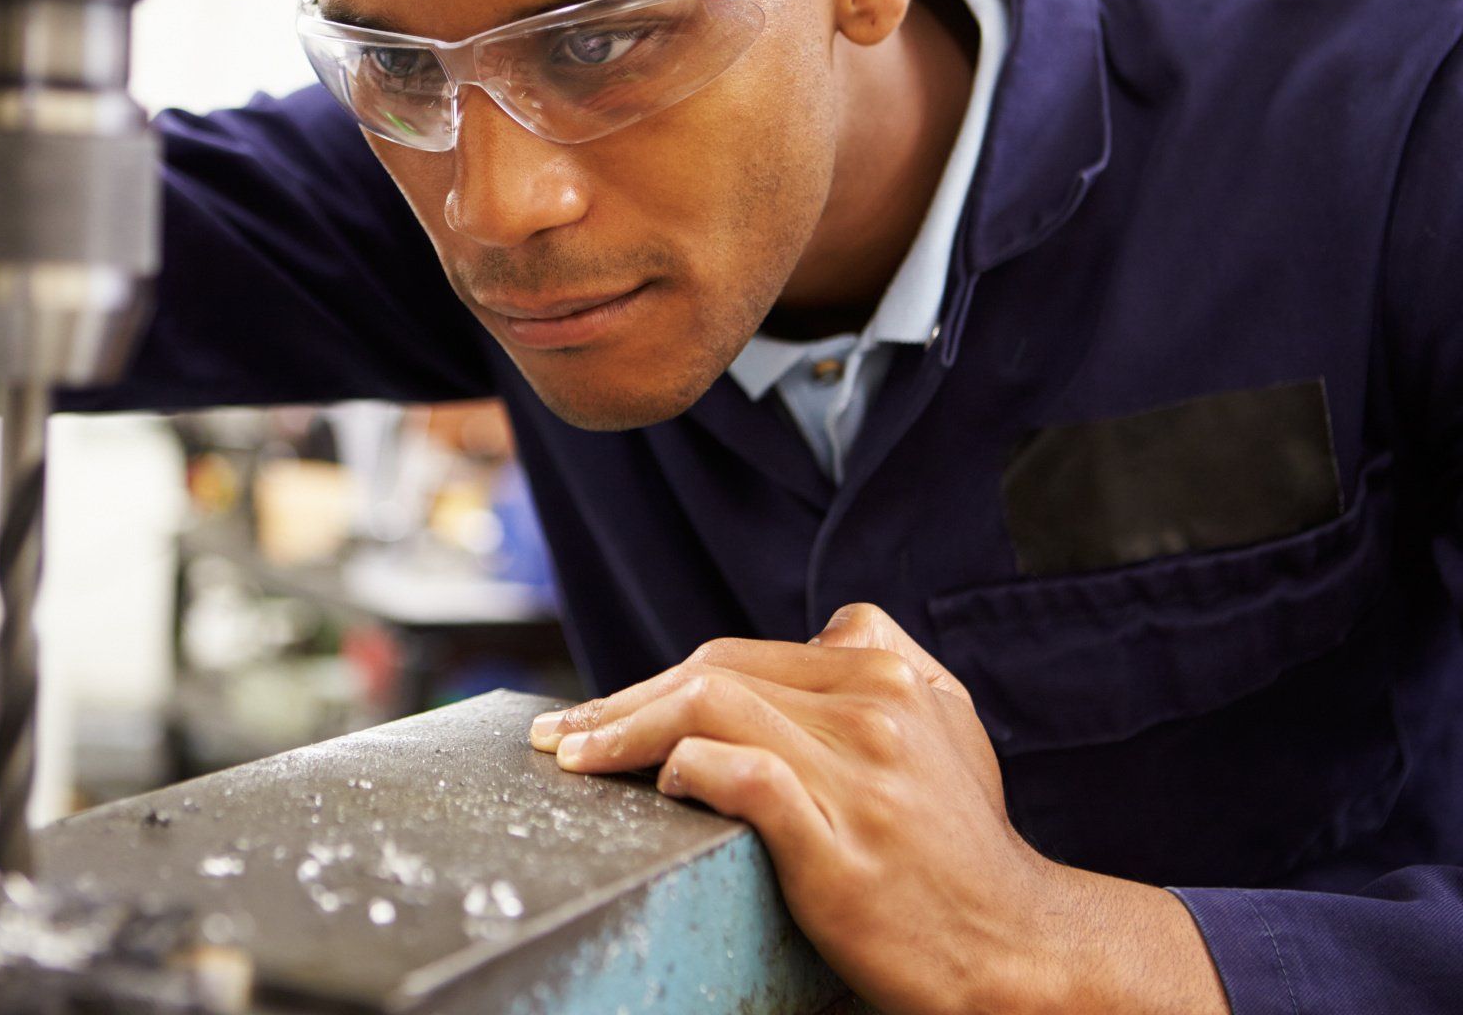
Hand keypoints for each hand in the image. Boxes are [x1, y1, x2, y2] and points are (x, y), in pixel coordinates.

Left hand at [528, 604, 1227, 1014]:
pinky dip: (683, 771)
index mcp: (888, 674)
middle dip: (621, 701)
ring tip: (576, 761)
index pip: (739, 655)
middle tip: (562, 735)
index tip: (603, 714)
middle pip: (713, 672)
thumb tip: (822, 631)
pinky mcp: (841, 843)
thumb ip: (889, 664)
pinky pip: (740, 776)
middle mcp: (874, 711)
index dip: (657, 680)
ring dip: (624, 730)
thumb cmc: (966, 848)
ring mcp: (859, 775)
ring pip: (712, 708)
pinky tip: (656, 788)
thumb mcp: (950, 728)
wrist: (1019, 950)